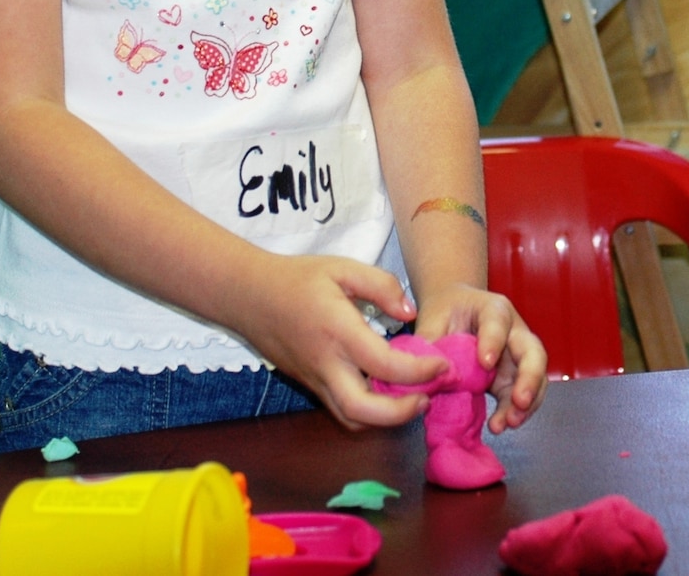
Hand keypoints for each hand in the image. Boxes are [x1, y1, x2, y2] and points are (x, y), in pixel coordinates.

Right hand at [234, 253, 450, 430]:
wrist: (248, 296)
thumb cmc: (296, 279)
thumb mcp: (342, 268)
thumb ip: (381, 285)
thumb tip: (408, 312)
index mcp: (337, 331)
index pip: (384, 365)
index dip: (419, 371)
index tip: (441, 364)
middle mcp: (325, 364)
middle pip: (363, 412)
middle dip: (401, 414)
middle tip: (427, 398)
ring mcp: (315, 380)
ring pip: (351, 419)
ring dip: (385, 419)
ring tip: (411, 398)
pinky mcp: (310, 385)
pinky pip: (341, 410)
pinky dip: (368, 412)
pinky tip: (384, 393)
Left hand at [410, 283, 547, 431]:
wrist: (453, 312)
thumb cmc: (446, 312)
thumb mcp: (432, 320)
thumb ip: (429, 343)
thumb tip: (427, 374)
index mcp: (493, 309)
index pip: (498, 323)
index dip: (494, 342)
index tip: (485, 363)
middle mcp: (513, 332)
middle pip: (532, 351)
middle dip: (529, 377)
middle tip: (519, 400)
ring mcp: (516, 357)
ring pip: (534, 378)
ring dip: (526, 403)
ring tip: (510, 422)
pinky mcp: (511, 378)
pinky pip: (519, 396)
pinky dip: (513, 412)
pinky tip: (499, 425)